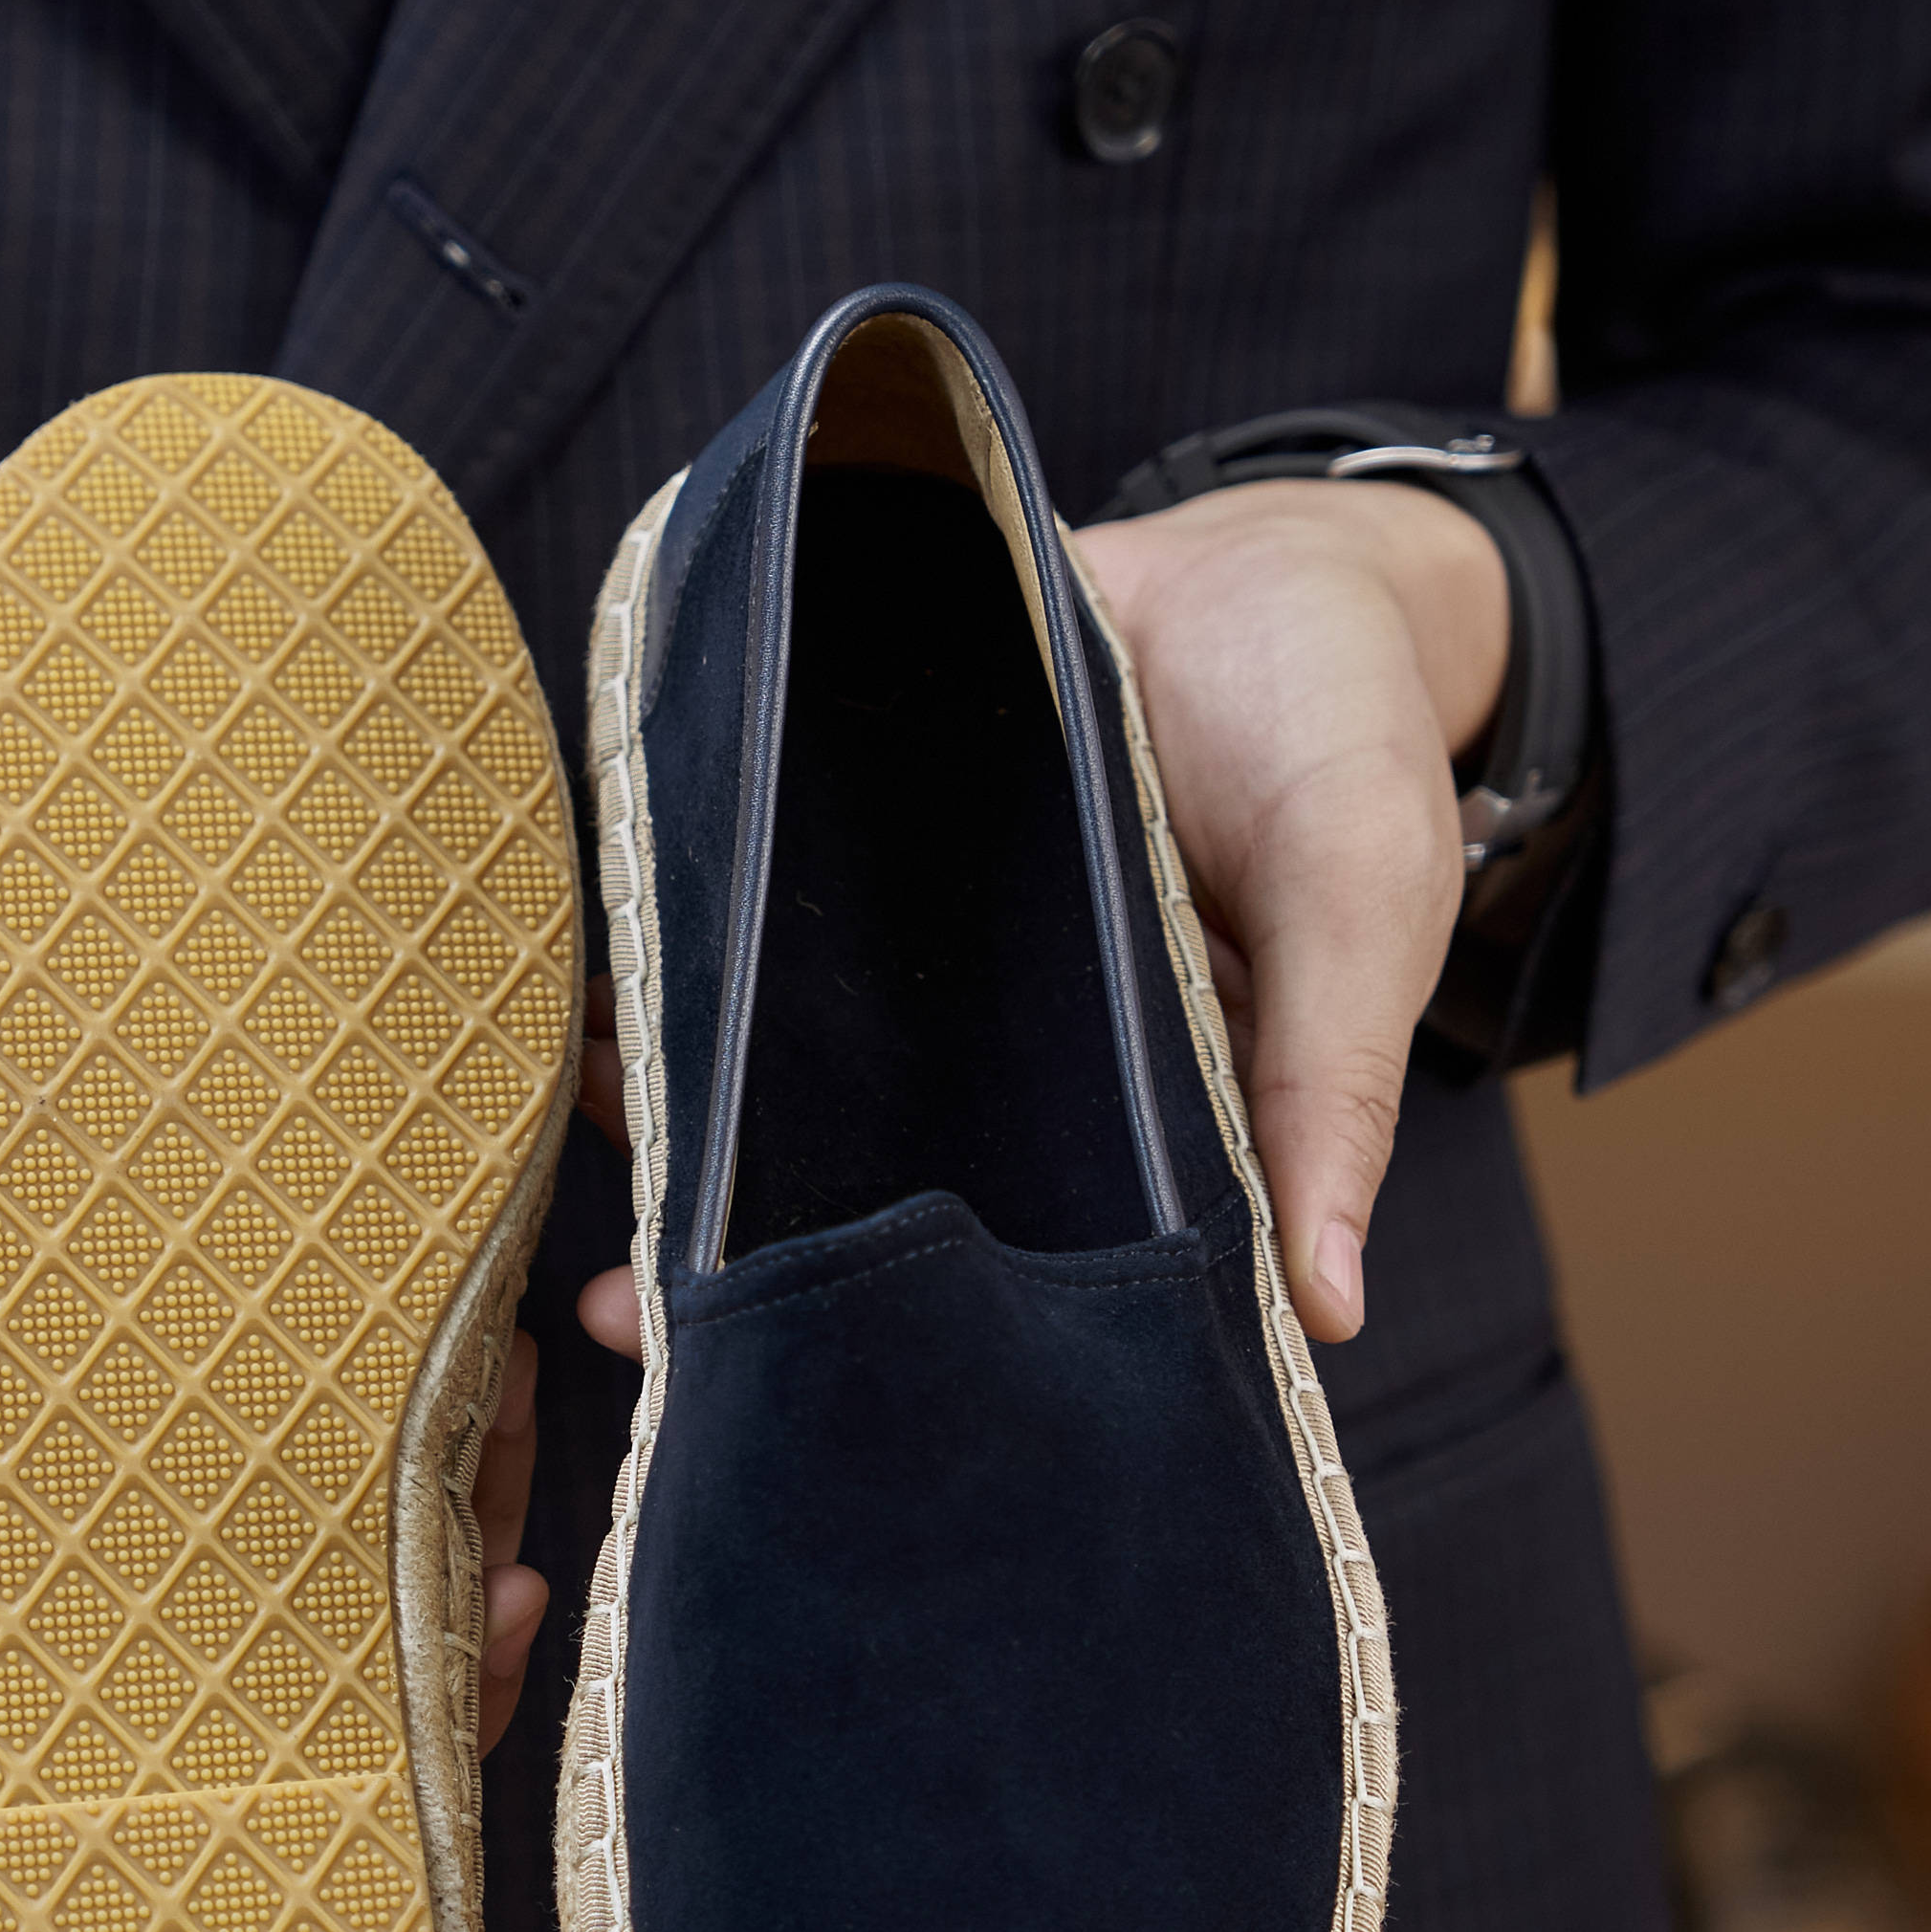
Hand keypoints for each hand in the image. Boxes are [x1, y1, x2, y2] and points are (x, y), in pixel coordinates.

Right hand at [0, 1117, 556, 1754]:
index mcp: (78, 1563)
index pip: (224, 1686)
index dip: (346, 1706)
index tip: (432, 1662)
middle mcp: (188, 1518)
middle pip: (355, 1620)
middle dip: (452, 1625)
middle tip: (502, 1595)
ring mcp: (259, 1421)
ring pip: (420, 1510)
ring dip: (494, 1497)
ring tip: (514, 1415)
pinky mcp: (310, 1315)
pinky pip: (430, 1390)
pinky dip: (492, 1395)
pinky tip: (514, 1351)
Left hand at [574, 479, 1504, 1360]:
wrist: (1280, 552)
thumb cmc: (1348, 739)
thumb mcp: (1362, 907)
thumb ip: (1332, 1091)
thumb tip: (1330, 1311)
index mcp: (1117, 1099)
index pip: (991, 1239)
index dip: (881, 1312)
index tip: (757, 1380)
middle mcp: (995, 1035)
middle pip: (844, 1153)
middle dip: (723, 1227)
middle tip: (603, 1311)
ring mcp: (915, 926)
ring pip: (772, 1028)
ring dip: (666, 1072)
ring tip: (567, 1106)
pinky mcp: (863, 802)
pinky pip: (754, 872)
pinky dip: (673, 912)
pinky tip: (588, 951)